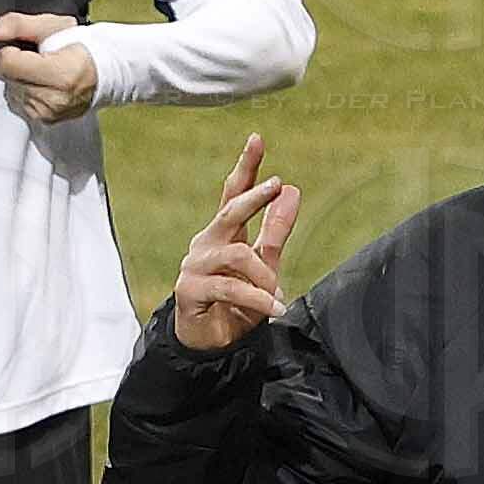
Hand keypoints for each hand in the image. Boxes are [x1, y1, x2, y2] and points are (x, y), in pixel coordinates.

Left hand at [0, 13, 98, 125]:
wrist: (103, 70)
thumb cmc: (81, 45)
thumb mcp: (50, 26)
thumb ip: (15, 25)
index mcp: (60, 75)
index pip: (8, 64)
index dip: (14, 51)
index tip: (31, 49)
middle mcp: (54, 100)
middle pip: (8, 78)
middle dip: (18, 65)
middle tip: (41, 59)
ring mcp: (49, 113)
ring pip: (11, 91)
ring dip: (21, 79)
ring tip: (44, 71)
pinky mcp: (45, 120)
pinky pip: (19, 103)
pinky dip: (27, 91)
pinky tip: (44, 83)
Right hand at [170, 133, 304, 352]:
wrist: (208, 344)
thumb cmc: (235, 303)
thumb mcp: (264, 266)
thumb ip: (275, 231)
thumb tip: (293, 191)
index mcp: (223, 233)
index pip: (234, 193)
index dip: (246, 167)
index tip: (257, 139)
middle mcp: (206, 244)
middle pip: (230, 212)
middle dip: (254, 197)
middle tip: (277, 185)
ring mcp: (195, 266)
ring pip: (236, 255)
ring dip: (263, 276)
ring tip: (277, 293)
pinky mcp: (190, 291)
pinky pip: (231, 288)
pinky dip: (257, 299)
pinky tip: (276, 308)